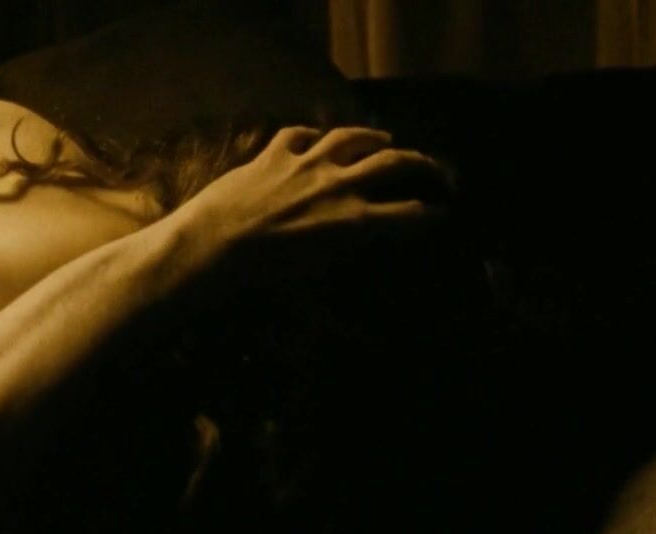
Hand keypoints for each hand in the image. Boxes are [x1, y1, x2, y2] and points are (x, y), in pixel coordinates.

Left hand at [184, 126, 444, 269]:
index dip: (430, 214)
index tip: (442, 211)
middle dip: (421, 163)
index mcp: (353, 221)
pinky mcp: (273, 153)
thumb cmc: (262, 275)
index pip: (408, 214)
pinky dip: (311, 135)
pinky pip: (299, 134)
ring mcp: (305, 162)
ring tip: (383, 138)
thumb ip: (344, 255)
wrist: (213, 244)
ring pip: (350, 137)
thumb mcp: (314, 278)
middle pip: (392, 163)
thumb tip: (360, 245)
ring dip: (372, 136)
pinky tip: (315, 137)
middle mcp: (338, 184)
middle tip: (431, 166)